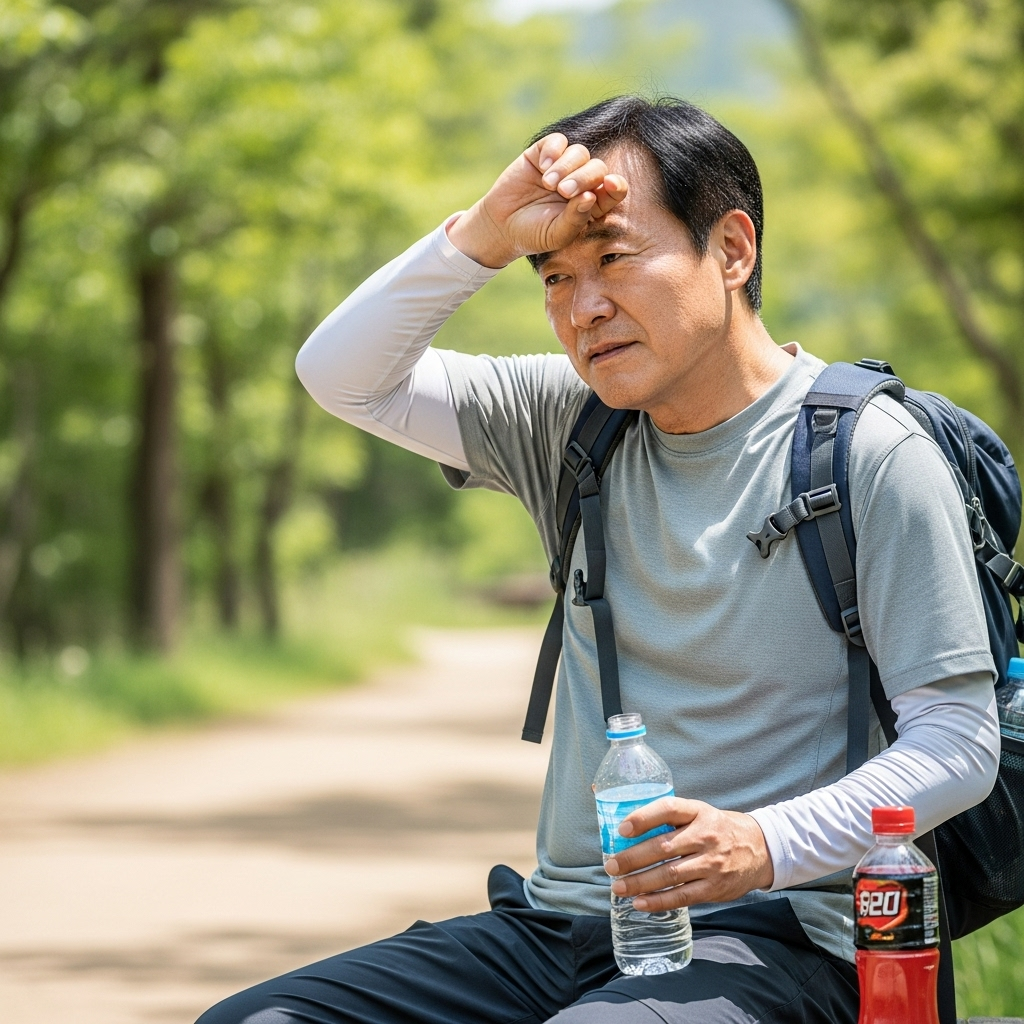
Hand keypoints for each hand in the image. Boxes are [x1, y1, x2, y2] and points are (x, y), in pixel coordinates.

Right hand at [447, 133, 627, 268]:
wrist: (501, 225)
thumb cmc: (533, 234)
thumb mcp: (557, 235)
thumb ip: (576, 218)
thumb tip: (591, 196)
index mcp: (591, 204)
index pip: (613, 191)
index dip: (616, 185)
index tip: (609, 184)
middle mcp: (581, 183)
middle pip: (597, 168)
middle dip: (584, 177)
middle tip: (563, 192)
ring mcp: (563, 166)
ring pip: (579, 153)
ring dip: (566, 167)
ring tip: (548, 183)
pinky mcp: (543, 154)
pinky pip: (558, 141)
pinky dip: (554, 151)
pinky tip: (542, 167)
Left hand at [603, 798, 774, 910]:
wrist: (760, 849)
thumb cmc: (717, 829)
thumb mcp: (699, 813)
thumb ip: (671, 819)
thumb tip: (628, 830)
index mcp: (698, 812)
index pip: (668, 809)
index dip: (643, 818)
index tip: (622, 830)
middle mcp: (705, 836)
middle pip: (663, 847)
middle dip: (633, 858)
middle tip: (610, 866)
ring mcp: (711, 863)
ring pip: (670, 874)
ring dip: (640, 882)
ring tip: (618, 887)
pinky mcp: (715, 888)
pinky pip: (683, 896)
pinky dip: (659, 901)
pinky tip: (640, 903)